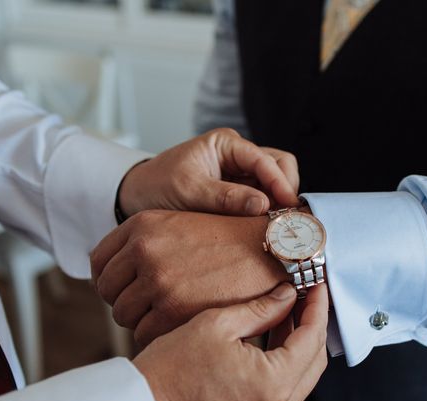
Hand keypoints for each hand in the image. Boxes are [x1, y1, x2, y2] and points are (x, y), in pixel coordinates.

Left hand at [91, 210, 288, 347]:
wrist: (270, 250)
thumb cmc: (231, 241)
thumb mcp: (181, 227)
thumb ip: (146, 245)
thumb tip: (108, 275)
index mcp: (143, 225)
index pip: (99, 262)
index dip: (109, 281)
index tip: (123, 290)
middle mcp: (144, 249)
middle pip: (107, 291)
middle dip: (125, 301)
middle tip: (148, 307)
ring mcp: (157, 279)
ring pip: (123, 315)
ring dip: (140, 320)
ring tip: (165, 317)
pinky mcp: (173, 308)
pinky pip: (144, 333)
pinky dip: (157, 335)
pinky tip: (177, 327)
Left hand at [117, 128, 299, 217]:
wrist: (137, 198)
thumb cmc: (157, 187)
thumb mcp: (189, 192)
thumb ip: (226, 197)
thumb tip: (264, 205)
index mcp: (226, 144)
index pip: (266, 159)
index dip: (280, 183)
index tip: (289, 206)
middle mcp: (238, 156)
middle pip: (279, 167)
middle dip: (285, 191)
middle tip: (286, 219)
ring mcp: (241, 176)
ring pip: (275, 185)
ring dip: (278, 204)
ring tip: (277, 226)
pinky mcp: (239, 195)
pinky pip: (263, 201)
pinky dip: (268, 213)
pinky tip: (265, 229)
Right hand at [133, 283, 328, 400]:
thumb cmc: (171, 367)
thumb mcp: (217, 324)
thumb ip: (261, 308)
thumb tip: (287, 294)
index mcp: (273, 383)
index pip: (312, 338)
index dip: (317, 306)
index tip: (317, 284)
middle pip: (315, 359)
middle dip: (313, 323)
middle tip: (304, 294)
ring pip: (303, 374)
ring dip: (299, 341)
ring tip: (287, 309)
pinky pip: (286, 387)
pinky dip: (285, 360)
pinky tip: (272, 334)